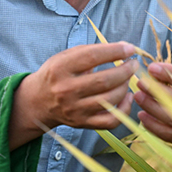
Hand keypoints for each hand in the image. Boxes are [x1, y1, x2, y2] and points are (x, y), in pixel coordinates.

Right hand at [9, 42, 137, 148]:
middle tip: (133, 64)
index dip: (115, 51)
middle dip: (125, 70)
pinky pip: (111, 121)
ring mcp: (75, 109)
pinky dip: (124, 109)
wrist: (38, 101)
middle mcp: (66, 90)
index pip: (93, 56)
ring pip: (110, 100)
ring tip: (128, 78)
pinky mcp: (83, 123)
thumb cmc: (57, 74)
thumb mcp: (66, 57)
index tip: (129, 48)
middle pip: (104, 80)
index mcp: (61, 68)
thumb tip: (123, 48)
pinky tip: (127, 97)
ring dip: (125, 87)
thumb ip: (91, 51)